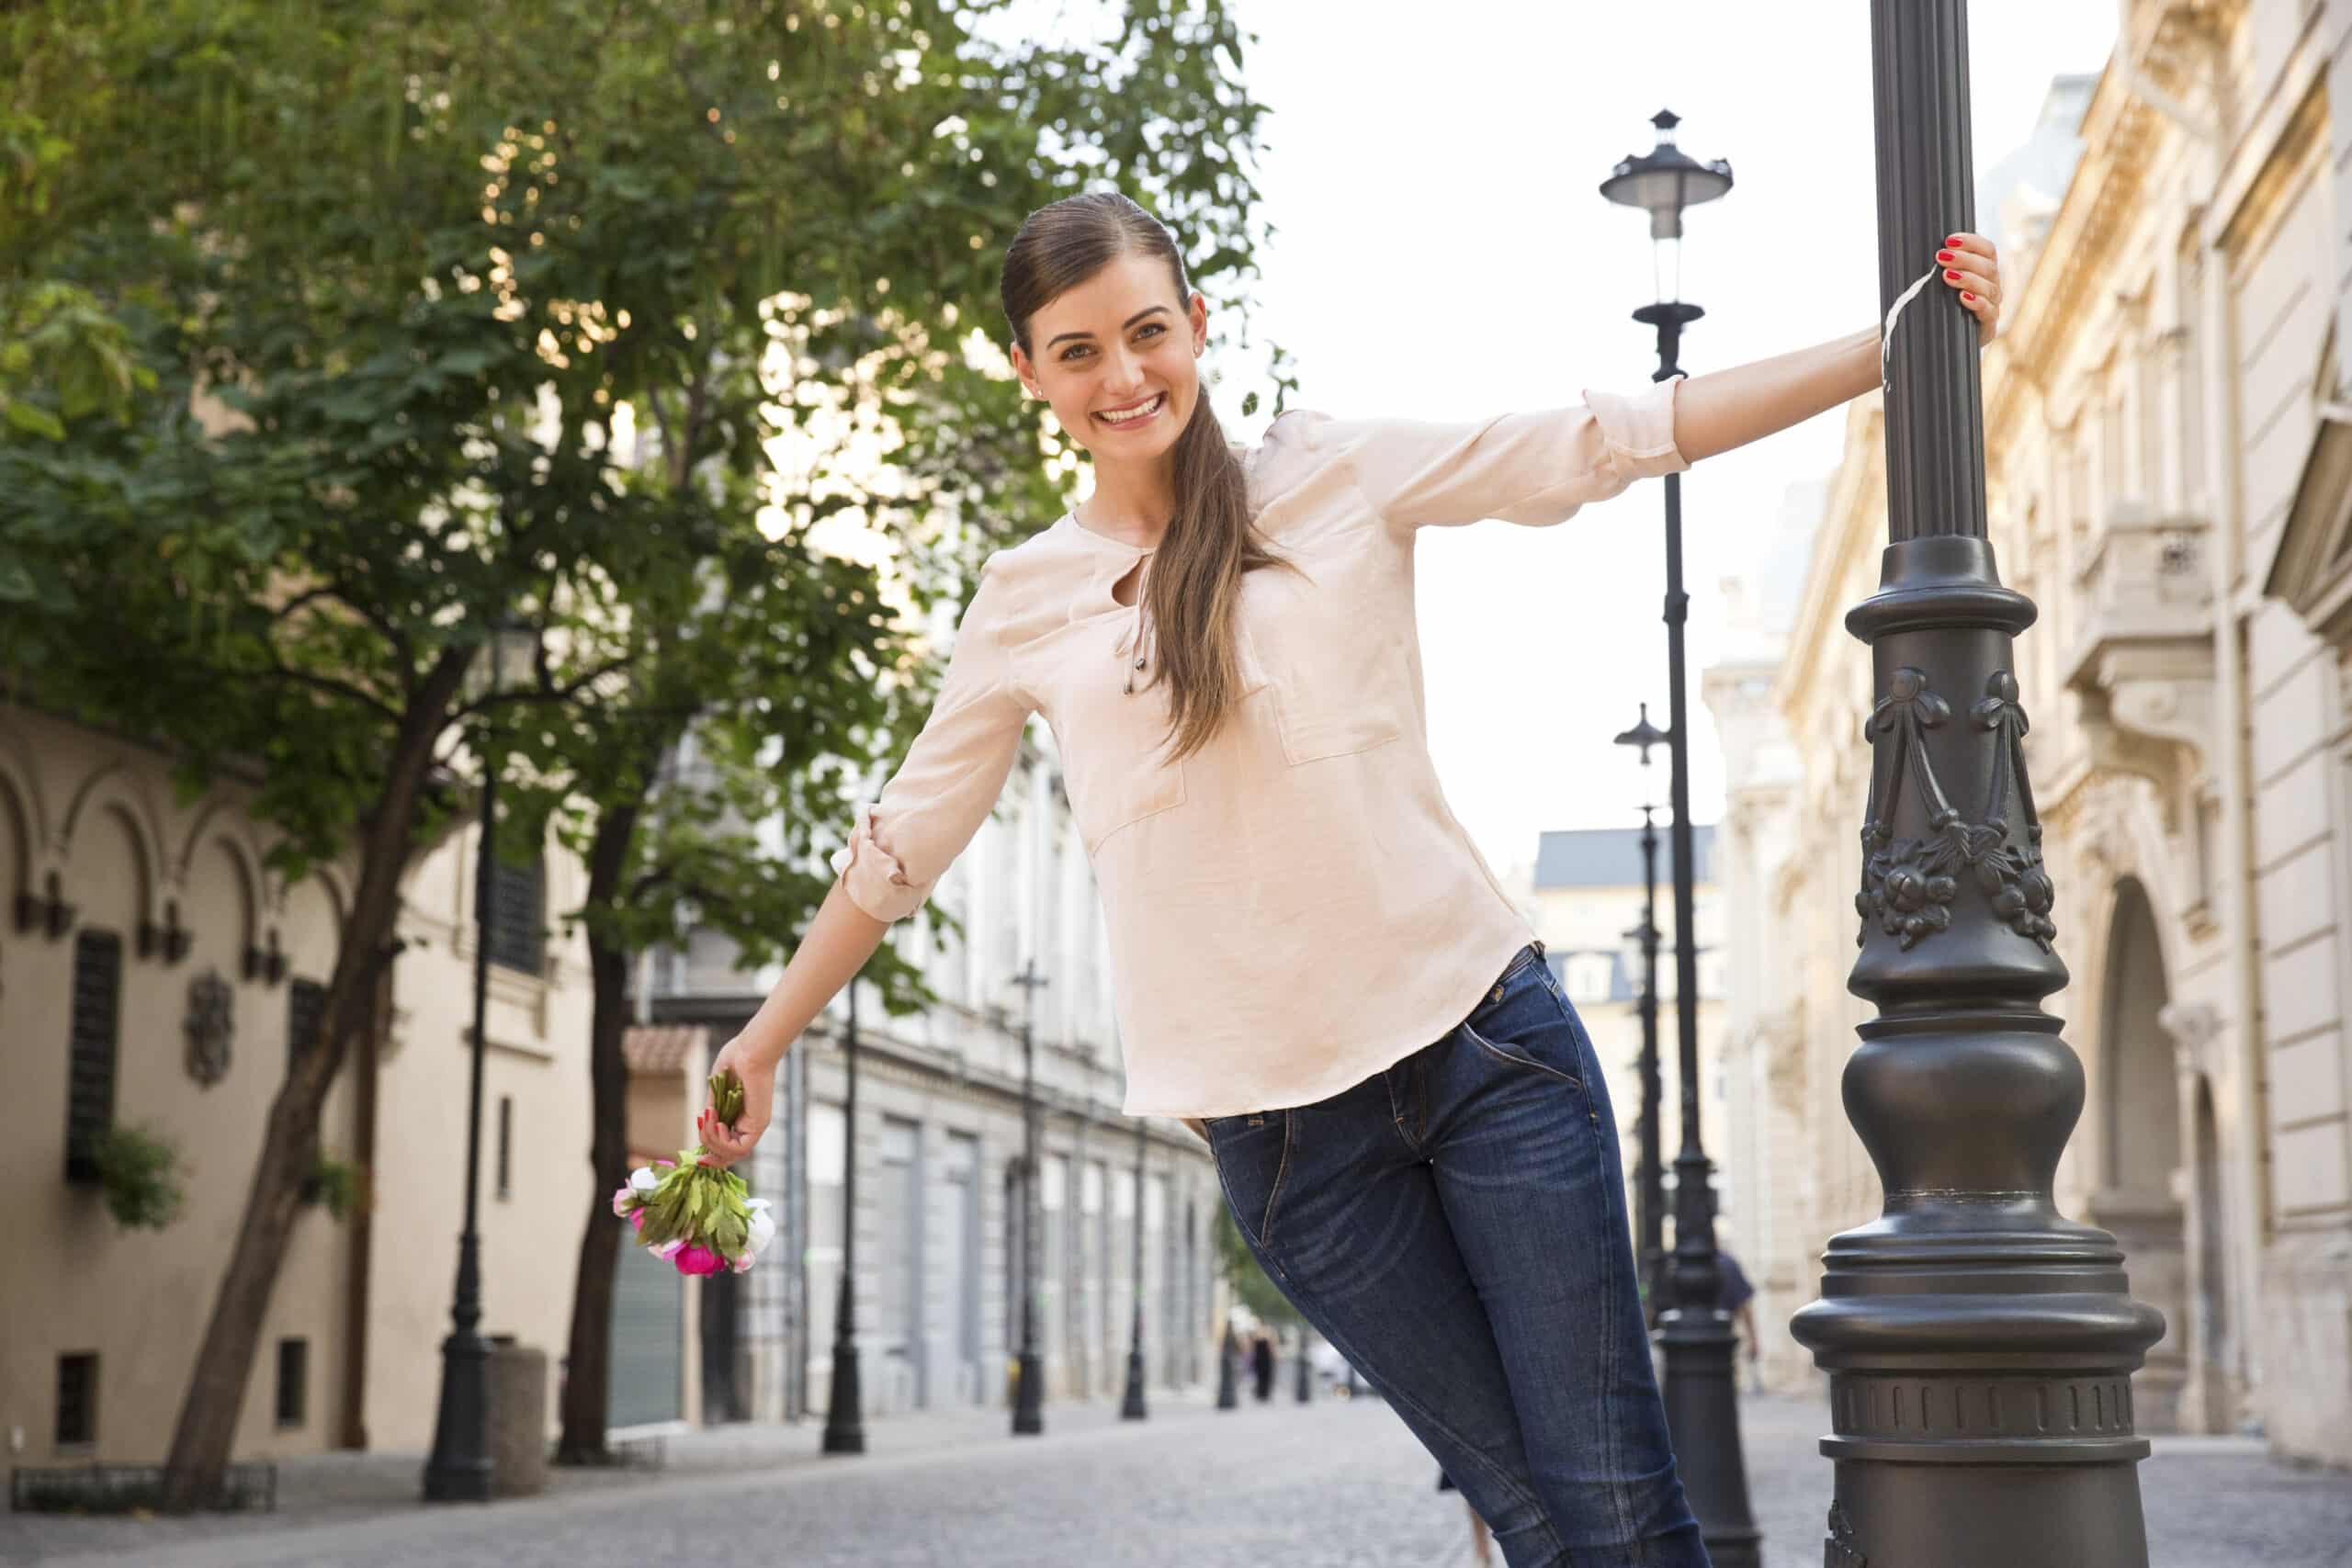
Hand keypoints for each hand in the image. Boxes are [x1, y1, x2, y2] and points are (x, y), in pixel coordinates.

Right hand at [698, 1036, 775, 1168]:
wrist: (749, 1050)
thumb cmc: (734, 1061)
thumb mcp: (717, 1092)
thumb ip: (712, 1112)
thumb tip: (702, 1126)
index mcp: (740, 1117)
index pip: (726, 1148)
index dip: (710, 1152)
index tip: (697, 1154)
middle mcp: (749, 1125)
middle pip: (728, 1155)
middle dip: (709, 1148)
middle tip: (701, 1126)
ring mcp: (756, 1126)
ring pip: (732, 1154)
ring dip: (712, 1139)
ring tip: (709, 1117)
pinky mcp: (759, 1124)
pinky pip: (741, 1148)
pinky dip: (724, 1141)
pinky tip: (719, 1123)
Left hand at [1934, 232, 2000, 347]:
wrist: (1929, 341)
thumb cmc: (1930, 306)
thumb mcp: (1930, 284)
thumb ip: (1932, 267)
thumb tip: (1910, 246)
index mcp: (1982, 270)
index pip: (1987, 250)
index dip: (1972, 242)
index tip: (1949, 240)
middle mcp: (1990, 285)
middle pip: (1988, 267)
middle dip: (1965, 259)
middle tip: (1941, 257)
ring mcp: (1991, 306)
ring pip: (1989, 288)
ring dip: (1968, 279)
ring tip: (1947, 276)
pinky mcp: (1987, 327)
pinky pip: (1989, 312)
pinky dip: (1977, 302)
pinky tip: (1963, 297)